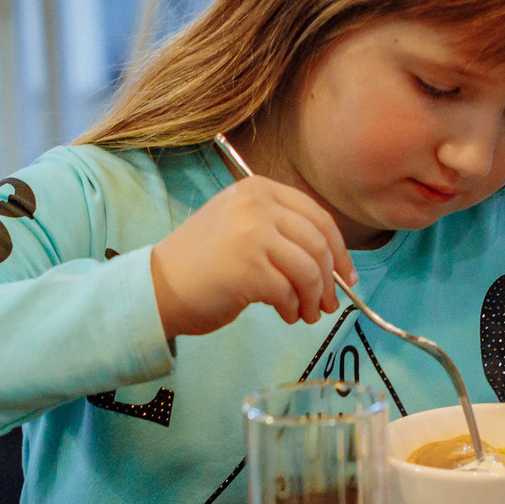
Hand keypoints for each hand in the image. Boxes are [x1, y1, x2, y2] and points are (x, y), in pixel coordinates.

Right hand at [151, 178, 355, 338]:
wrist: (158, 287)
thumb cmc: (202, 263)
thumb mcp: (241, 226)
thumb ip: (281, 231)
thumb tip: (333, 262)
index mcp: (257, 189)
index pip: (317, 215)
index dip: (338, 249)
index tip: (345, 275)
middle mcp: (256, 205)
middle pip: (318, 242)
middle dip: (331, 279)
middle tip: (330, 303)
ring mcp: (252, 235)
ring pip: (309, 269)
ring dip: (314, 298)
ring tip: (307, 314)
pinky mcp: (249, 268)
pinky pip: (289, 291)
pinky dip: (293, 307)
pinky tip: (286, 314)